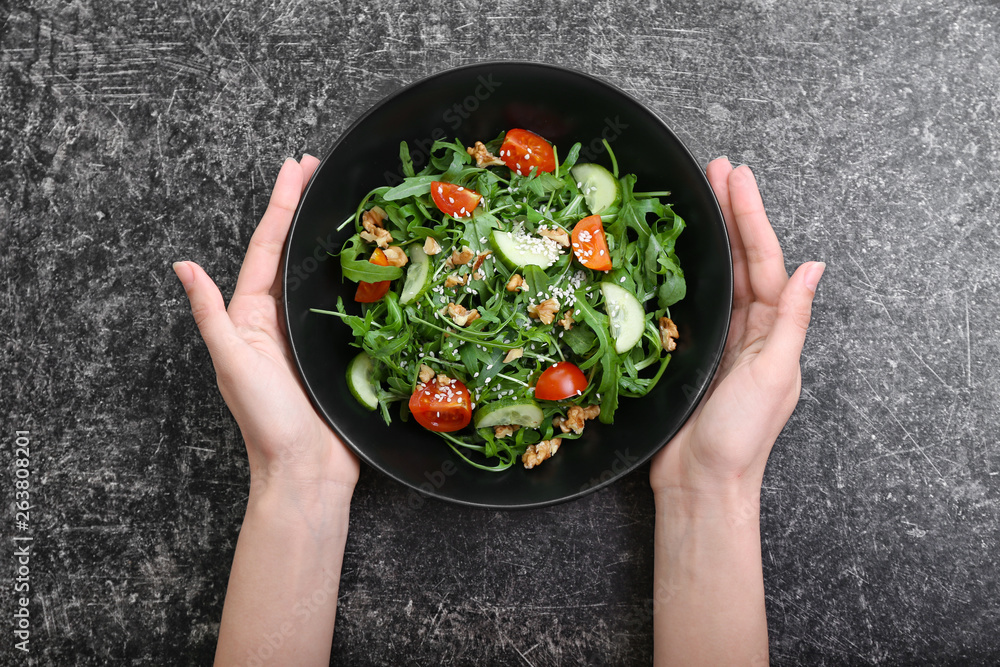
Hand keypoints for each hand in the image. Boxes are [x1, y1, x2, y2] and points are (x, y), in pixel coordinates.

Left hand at [174, 156, 359, 501]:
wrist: (308, 471)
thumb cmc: (268, 423)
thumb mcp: (232, 363)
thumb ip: (211, 314)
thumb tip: (183, 266)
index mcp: (250, 316)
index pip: (267, 248)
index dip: (279, 206)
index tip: (294, 168)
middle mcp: (279, 319)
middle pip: (292, 252)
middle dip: (303, 208)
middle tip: (321, 168)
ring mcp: (309, 333)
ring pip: (320, 273)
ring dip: (329, 235)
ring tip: (345, 199)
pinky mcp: (337, 348)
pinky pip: (347, 303)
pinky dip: (357, 276)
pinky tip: (373, 257)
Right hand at [650, 158, 823, 500]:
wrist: (699, 482)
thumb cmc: (740, 436)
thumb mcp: (774, 374)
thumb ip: (790, 320)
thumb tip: (812, 267)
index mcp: (774, 331)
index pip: (763, 261)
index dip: (751, 217)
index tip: (736, 177)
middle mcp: (749, 330)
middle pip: (741, 259)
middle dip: (732, 213)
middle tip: (716, 169)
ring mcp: (719, 340)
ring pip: (718, 276)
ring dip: (711, 235)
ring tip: (699, 195)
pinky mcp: (690, 353)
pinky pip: (691, 303)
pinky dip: (687, 273)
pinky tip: (677, 252)